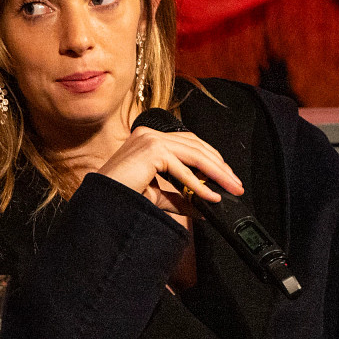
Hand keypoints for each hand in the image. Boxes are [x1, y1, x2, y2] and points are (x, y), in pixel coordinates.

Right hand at [99, 126, 243, 217]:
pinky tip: (212, 196)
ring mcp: (150, 139)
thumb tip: (205, 205)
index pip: (190, 144)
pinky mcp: (150, 150)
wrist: (101, 204)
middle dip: (220, 167)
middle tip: (237, 185)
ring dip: (217, 174)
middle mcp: (150, 134)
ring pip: (195, 155)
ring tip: (231, 188)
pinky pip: (183, 169)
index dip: (212, 160)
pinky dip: (200, 185)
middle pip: (197, 147)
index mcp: (151, 138)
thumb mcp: (158, 195)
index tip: (228, 178)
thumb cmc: (122, 197)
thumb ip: (181, 196)